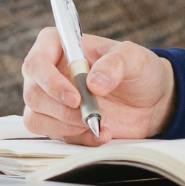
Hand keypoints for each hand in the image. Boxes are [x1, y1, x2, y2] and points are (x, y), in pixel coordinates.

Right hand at [20, 27, 175, 145]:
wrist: (151, 100)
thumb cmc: (137, 69)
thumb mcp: (134, 58)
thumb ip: (115, 64)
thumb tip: (93, 83)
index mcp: (59, 46)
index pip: (36, 63)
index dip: (50, 82)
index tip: (75, 98)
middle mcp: (49, 73)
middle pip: (33, 94)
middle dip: (61, 109)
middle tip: (89, 114)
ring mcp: (52, 100)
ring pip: (36, 119)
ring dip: (67, 126)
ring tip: (98, 123)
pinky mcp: (60, 124)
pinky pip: (56, 137)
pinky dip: (79, 139)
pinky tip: (102, 133)